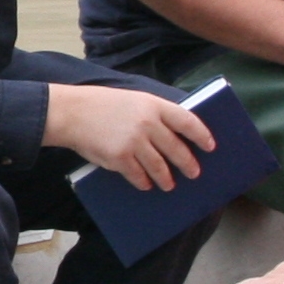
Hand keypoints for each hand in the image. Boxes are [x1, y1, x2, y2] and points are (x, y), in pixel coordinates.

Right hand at [45, 84, 216, 190]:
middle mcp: (148, 124)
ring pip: (160, 166)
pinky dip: (144, 182)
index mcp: (154, 105)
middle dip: (188, 164)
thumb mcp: (133, 100)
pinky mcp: (121, 158)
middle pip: (177, 148)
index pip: (187, 121)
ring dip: (167, 178)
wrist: (72, 113)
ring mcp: (135, 142)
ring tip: (169, 184)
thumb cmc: (101, 104)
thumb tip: (174, 132)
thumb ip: (154, 113)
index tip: (211, 146)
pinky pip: (139, 176)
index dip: (202, 135)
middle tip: (194, 172)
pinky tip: (146, 184)